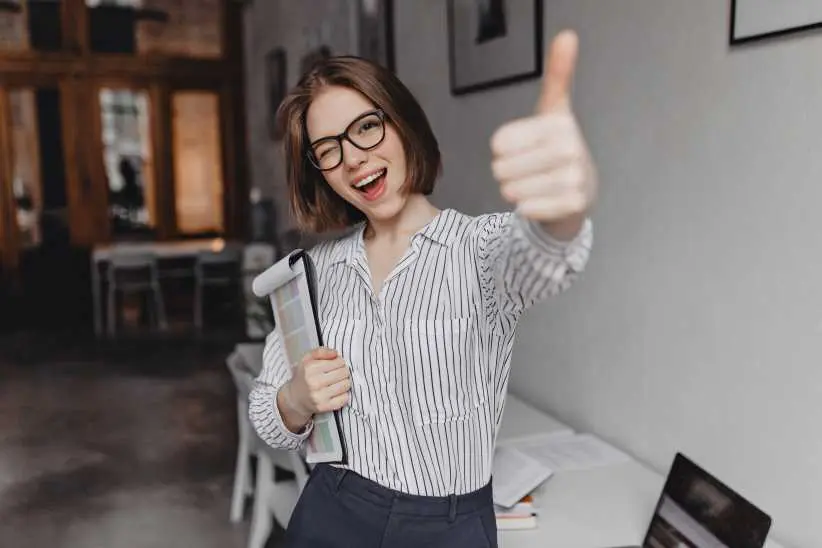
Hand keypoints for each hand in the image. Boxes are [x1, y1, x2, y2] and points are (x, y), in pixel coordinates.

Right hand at [282, 347, 350, 418]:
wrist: (295, 398)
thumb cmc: (304, 376)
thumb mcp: (307, 359)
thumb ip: (321, 351)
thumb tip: (336, 354)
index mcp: (310, 368)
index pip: (339, 361)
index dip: (339, 362)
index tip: (335, 365)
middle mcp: (314, 382)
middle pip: (344, 373)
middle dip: (343, 372)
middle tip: (337, 374)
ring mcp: (319, 396)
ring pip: (346, 385)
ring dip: (344, 382)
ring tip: (337, 382)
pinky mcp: (324, 407)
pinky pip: (345, 399)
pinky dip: (344, 395)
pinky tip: (337, 392)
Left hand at [490, 30, 597, 237]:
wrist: (580, 193)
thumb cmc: (557, 149)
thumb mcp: (554, 110)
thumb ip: (557, 75)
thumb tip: (567, 34)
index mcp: (559, 123)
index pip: (499, 143)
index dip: (502, 150)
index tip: (523, 148)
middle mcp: (570, 149)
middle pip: (502, 168)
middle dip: (507, 173)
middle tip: (528, 170)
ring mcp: (574, 179)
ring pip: (512, 190)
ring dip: (515, 191)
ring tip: (533, 185)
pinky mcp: (573, 205)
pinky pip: (527, 209)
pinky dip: (527, 208)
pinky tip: (540, 200)